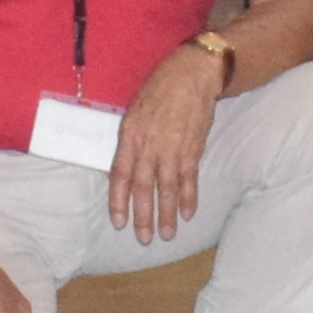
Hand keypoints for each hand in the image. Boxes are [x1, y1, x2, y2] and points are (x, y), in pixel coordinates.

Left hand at [110, 43, 224, 242]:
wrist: (192, 73)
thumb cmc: (160, 89)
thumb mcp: (134, 111)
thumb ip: (130, 142)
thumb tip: (124, 170)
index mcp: (130, 134)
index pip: (120, 174)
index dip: (118, 201)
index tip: (119, 222)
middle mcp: (149, 144)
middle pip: (143, 186)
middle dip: (143, 216)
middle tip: (143, 239)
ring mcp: (173, 147)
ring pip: (167, 187)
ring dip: (166, 213)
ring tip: (167, 234)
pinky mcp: (193, 147)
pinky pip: (190, 177)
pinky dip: (189, 197)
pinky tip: (187, 214)